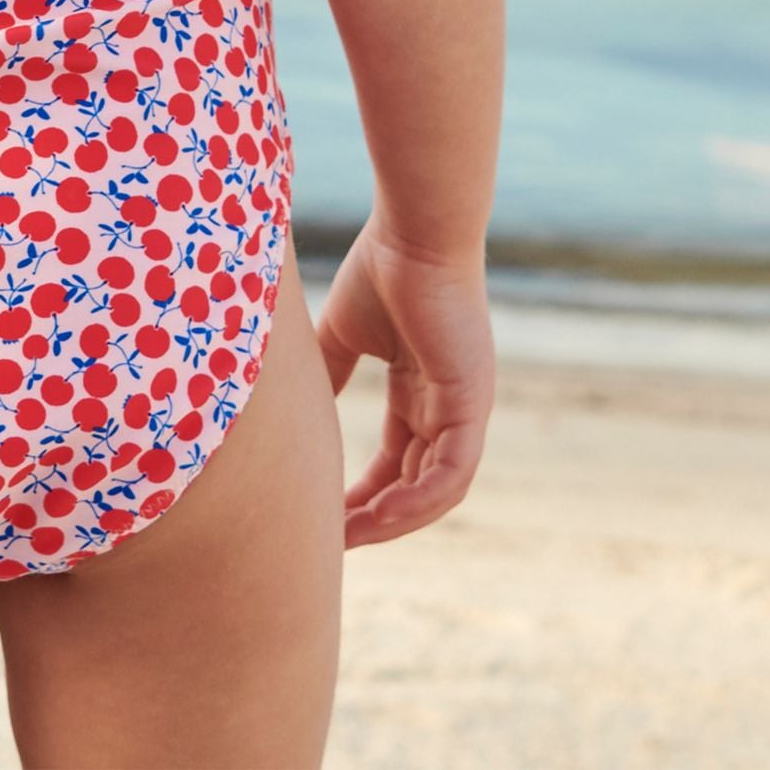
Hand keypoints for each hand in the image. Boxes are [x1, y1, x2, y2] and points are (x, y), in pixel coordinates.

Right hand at [314, 212, 494, 547]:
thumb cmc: (382, 266)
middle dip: (376, 517)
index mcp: (423, 388)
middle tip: (332, 542)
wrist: (414, 228)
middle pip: (415, 483)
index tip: (324, 515)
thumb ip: (329, 372)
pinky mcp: (472, 402)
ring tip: (350, 537)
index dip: (364, 492)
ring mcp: (466, 407)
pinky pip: (451, 472)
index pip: (397, 459)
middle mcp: (450, 406)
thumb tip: (297, 408)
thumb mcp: (344, 331)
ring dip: (395, 520)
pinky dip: (418, 500)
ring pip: (436, 489)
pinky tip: (380, 514)